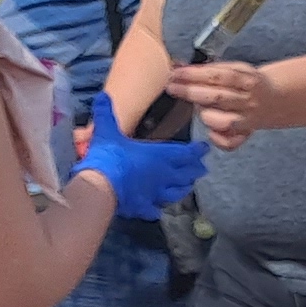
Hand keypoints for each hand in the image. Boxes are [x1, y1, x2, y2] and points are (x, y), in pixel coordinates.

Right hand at [73, 91, 207, 220]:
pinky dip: (156, 210)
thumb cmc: (109, 156)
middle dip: (194, 170)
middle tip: (203, 169)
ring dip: (182, 189)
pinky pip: (153, 210)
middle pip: (184, 174)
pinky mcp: (143, 208)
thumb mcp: (106, 130)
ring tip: (188, 188)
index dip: (196, 151)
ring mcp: (154, 194)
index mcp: (159, 156)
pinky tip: (157, 211)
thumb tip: (103, 95)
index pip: (184, 153)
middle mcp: (162, 176)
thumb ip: (106, 113)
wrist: (101, 186)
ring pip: (175, 193)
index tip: (205, 149)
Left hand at [162, 58, 266, 137]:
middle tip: (173, 87)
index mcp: (246, 80)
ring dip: (206, 115)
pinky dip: (218, 139)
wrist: (275, 98)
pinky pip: (231, 143)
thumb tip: (177, 66)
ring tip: (199, 109)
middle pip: (218, 98)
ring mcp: (247, 120)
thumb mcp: (233, 69)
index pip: (218, 76)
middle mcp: (248, 101)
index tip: (176, 73)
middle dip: (191, 92)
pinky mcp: (245, 135)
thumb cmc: (247, 83)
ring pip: (224, 122)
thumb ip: (208, 69)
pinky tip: (211, 130)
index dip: (195, 75)